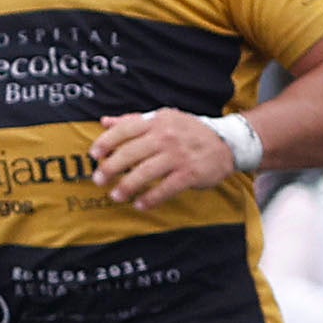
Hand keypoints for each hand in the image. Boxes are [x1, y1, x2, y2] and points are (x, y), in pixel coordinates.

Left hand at [94, 110, 238, 208]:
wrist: (227, 143)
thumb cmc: (191, 132)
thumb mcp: (164, 118)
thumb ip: (133, 120)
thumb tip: (105, 122)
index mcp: (157, 122)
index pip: (125, 130)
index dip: (106, 143)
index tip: (95, 156)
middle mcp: (166, 137)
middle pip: (130, 153)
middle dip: (111, 168)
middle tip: (99, 179)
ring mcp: (178, 156)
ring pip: (145, 172)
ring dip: (128, 186)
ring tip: (116, 195)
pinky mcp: (190, 173)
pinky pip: (166, 188)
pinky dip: (151, 198)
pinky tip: (141, 204)